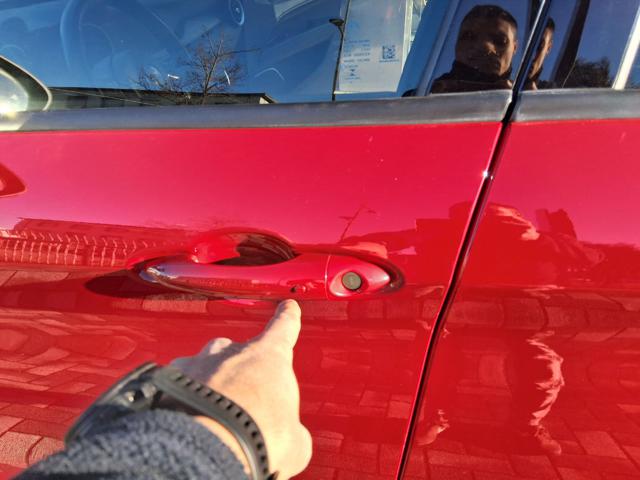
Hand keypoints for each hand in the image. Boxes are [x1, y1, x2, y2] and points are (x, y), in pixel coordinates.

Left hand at [171, 300, 311, 478]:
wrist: (208, 448)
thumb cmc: (257, 436)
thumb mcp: (293, 440)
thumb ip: (291, 430)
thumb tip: (291, 440)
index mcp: (268, 357)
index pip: (283, 329)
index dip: (287, 318)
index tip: (287, 308)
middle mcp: (231, 353)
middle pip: (237, 349)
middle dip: (240, 369)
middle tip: (244, 399)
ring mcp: (196, 364)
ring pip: (204, 363)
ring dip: (208, 381)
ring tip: (211, 409)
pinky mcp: (165, 382)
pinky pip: (174, 383)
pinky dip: (178, 397)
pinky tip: (184, 416)